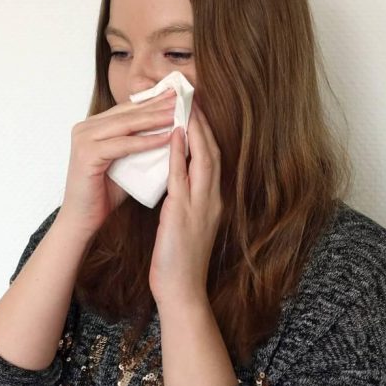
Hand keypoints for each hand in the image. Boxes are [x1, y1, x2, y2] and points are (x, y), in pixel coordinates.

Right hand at [58, 88, 176, 240]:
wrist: (82, 219)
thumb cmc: (104, 193)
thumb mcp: (126, 161)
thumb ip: (141, 144)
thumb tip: (172, 130)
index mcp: (93, 126)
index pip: (127, 108)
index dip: (153, 101)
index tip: (177, 95)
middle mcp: (85, 127)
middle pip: (128, 112)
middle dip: (157, 105)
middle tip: (182, 98)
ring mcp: (83, 139)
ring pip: (127, 124)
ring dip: (155, 119)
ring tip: (179, 114)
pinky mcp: (86, 154)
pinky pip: (123, 144)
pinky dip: (146, 141)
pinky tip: (166, 138)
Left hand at [149, 102, 222, 306]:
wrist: (181, 290)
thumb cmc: (179, 258)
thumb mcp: (186, 221)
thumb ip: (185, 197)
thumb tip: (175, 173)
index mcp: (212, 200)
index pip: (211, 157)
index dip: (205, 131)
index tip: (196, 107)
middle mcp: (212, 199)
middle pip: (212, 151)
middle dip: (204, 122)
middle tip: (192, 95)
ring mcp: (201, 206)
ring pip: (203, 159)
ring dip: (195, 130)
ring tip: (186, 105)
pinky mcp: (184, 215)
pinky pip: (182, 178)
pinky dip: (179, 154)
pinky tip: (174, 136)